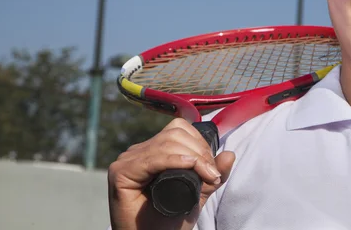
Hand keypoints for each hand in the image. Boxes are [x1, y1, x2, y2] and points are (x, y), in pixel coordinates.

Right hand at [107, 118, 235, 229]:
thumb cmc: (167, 223)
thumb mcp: (196, 196)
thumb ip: (212, 176)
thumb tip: (230, 154)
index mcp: (153, 152)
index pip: (179, 130)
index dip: (200, 144)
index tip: (213, 169)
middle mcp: (138, 153)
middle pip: (175, 133)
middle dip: (200, 151)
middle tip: (211, 175)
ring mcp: (127, 160)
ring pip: (167, 142)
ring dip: (193, 157)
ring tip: (206, 177)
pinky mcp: (120, 172)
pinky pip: (153, 158)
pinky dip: (174, 160)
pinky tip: (189, 167)